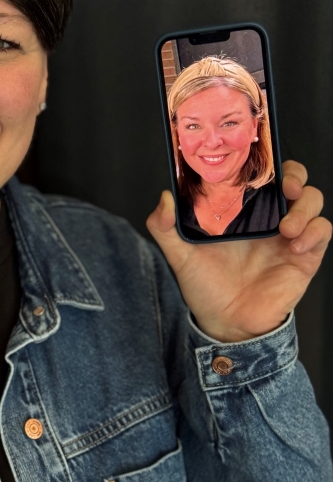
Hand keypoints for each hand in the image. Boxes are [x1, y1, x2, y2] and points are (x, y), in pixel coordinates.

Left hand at [146, 161, 331, 341]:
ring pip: (312, 200)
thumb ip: (164, 226)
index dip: (266, 159)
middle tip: (285, 186)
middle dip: (294, 174)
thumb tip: (165, 197)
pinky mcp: (304, 255)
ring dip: (305, 207)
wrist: (225, 322)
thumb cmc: (205, 284)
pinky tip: (295, 245)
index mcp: (240, 207)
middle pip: (293, 177)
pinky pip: (322, 232)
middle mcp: (266, 215)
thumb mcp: (179, 254)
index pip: (260, 171)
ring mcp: (287, 234)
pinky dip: (315, 233)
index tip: (261, 159)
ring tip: (287, 228)